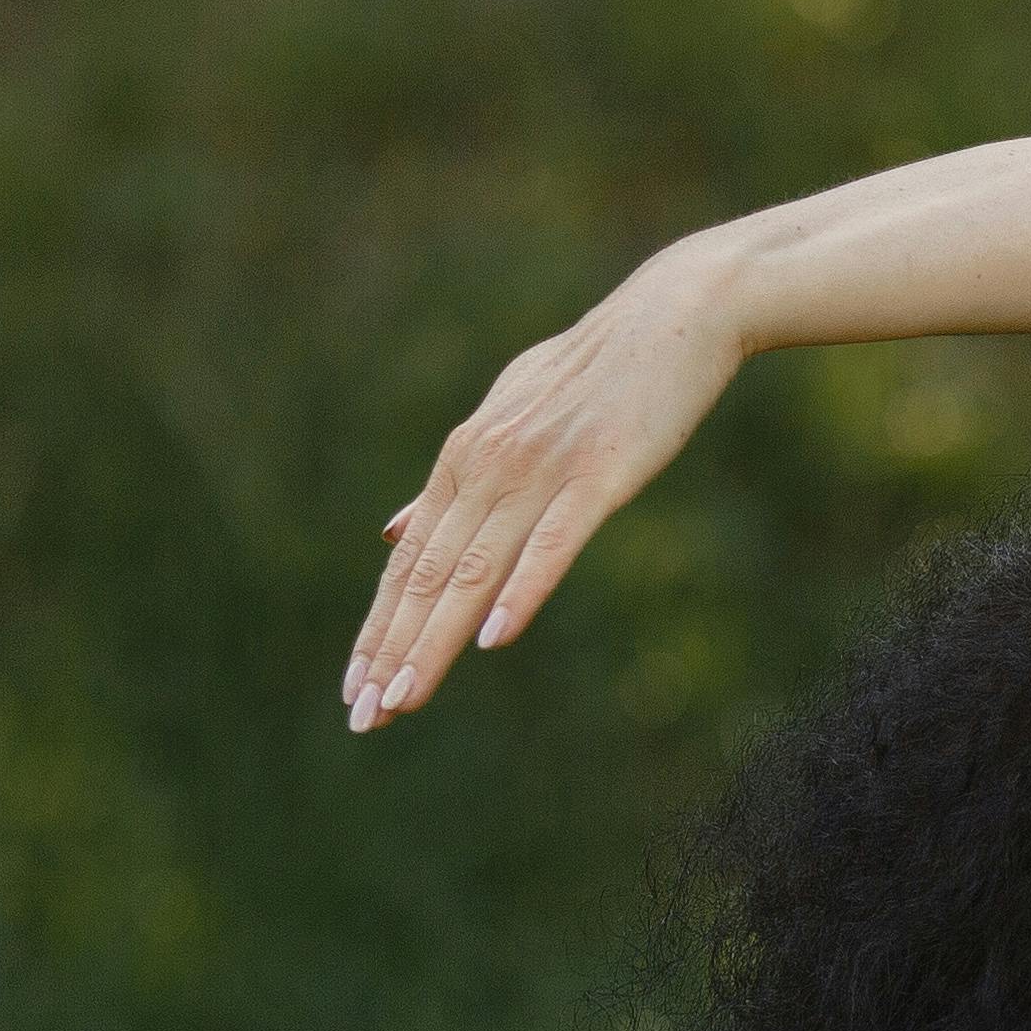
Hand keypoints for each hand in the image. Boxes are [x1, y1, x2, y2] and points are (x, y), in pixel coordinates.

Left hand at [341, 247, 745, 730]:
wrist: (673, 316)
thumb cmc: (594, 373)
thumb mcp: (506, 419)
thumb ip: (451, 482)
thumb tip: (390, 529)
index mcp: (463, 459)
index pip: (405, 561)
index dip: (378, 627)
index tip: (356, 687)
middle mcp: (485, 466)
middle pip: (426, 574)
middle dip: (391, 650)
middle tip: (363, 715)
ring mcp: (539, 471)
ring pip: (474, 570)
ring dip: (436, 640)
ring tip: (405, 698)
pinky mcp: (598, 475)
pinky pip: (552, 543)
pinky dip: (521, 589)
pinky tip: (493, 637)